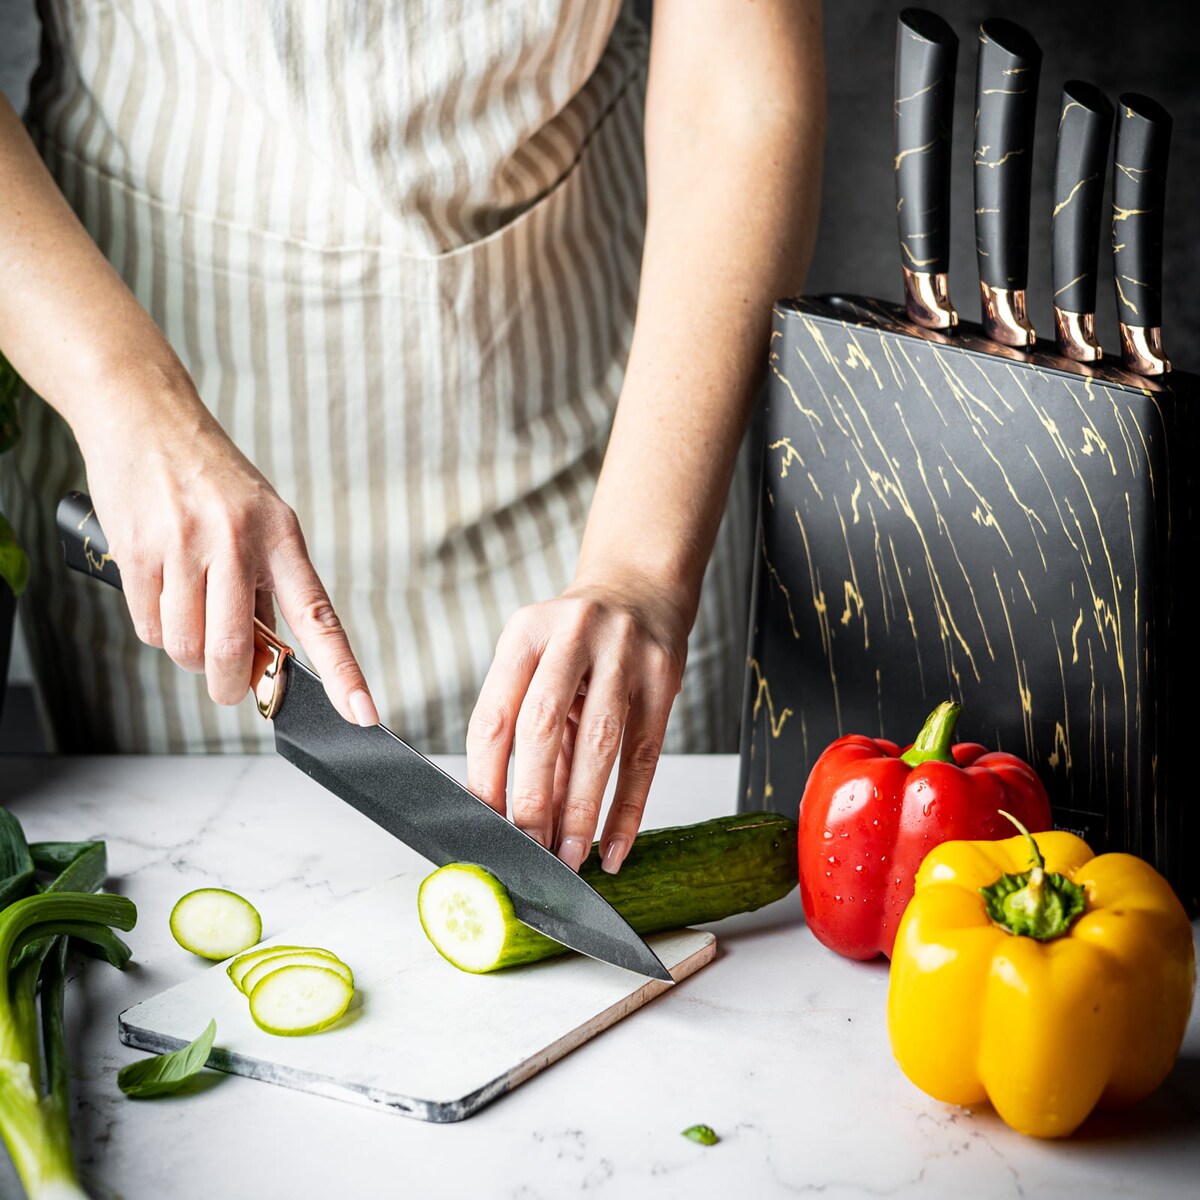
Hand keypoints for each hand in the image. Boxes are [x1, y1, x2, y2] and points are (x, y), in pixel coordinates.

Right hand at [76, 373, 378, 726]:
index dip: (342, 672)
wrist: (146, 417)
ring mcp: (184, 544)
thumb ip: (266, 588)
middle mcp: (237, 541)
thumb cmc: (210, 478)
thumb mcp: (260, 521)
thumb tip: (266, 662)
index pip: (319, 618)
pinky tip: (161, 594)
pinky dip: (154, 626)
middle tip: (229, 687)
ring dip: (186, 652)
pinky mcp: (137, 549)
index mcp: (282, 537)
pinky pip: (147, 625)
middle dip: (229, 685)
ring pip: (184, 646)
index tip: (362, 713)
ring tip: (189, 614)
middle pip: (233, 651)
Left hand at [466, 574, 687, 873]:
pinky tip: (615, 845)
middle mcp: (572, 635)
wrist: (641, 588)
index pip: (494, 715)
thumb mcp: (543, 666)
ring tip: (572, 856)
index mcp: (525, 632)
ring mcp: (623, 651)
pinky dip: (629, 807)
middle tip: (530, 850)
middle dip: (533, 799)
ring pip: (599, 742)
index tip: (485, 826)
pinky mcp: (663, 675)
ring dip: (582, 810)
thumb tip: (527, 820)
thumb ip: (533, 735)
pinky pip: (645, 753)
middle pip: (542, 726)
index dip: (487, 776)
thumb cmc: (578, 641)